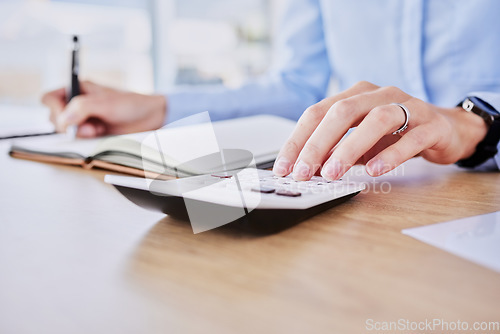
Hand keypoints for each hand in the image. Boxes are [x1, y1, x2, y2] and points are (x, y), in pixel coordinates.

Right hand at [41, 81, 166, 137]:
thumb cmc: (132, 104)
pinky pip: (79, 138)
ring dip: (79, 132)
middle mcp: (78, 103)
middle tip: (86, 126)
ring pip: (67, 129)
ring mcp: (85, 118)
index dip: (54, 109)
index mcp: (79, 89)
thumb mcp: (106, 103)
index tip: (65, 119)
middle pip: (55, 116)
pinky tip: (100, 133)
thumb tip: (63, 119)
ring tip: (96, 129)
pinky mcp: (92, 130)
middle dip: (68, 124)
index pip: (50, 98)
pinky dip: (87, 138)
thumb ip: (82, 108)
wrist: (151, 118)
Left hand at [273, 81, 487, 179]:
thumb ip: (334, 151)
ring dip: (349, 148)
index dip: (297, 140)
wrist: (444, 129)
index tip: (283, 167)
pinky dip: (390, 155)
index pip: (317, 113)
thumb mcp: (358, 143)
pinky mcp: (431, 124)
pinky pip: (410, 138)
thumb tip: (305, 169)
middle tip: (303, 173)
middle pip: (341, 112)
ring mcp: (407, 106)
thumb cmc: (394, 135)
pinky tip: (374, 171)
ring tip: (333, 173)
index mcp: (355, 95)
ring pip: (376, 120)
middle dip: (317, 144)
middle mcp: (378, 95)